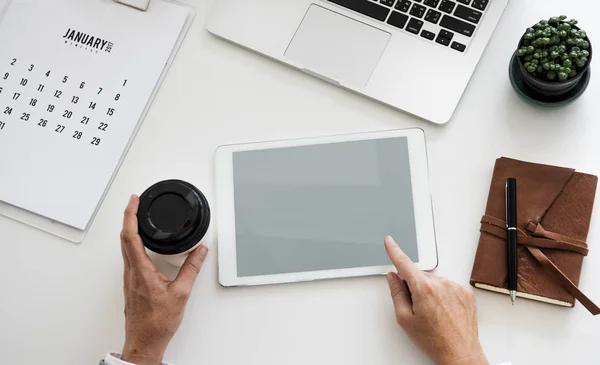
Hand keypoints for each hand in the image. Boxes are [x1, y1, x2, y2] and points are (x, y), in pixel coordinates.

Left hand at [120, 195, 208, 364]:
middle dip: (128, 217)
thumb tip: (199, 251)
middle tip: (135, 203)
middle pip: (124, 238)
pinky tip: (140, 244)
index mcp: (141, 271)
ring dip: (130, 230)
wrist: (145, 341)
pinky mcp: (131, 284)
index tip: (134, 201)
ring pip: (125, 247)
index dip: (130, 215)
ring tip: (137, 218)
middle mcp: (131, 273)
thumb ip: (191, 269)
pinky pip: (129, 257)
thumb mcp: (181, 293)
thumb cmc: (158, 323)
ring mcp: (129, 278)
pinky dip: (132, 243)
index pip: (131, 236)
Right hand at [384, 236, 487, 364]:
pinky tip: (444, 312)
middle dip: (415, 287)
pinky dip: (444, 296)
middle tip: (417, 309)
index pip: (404, 264)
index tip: (390, 241)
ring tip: (434, 315)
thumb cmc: (433, 340)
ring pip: (434, 282)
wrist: (460, 353)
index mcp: (423, 289)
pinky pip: (448, 287)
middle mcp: (441, 283)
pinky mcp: (466, 292)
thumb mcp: (404, 319)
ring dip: (430, 292)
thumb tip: (393, 277)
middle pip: (419, 276)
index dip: (394, 251)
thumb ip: (397, 293)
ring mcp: (455, 287)